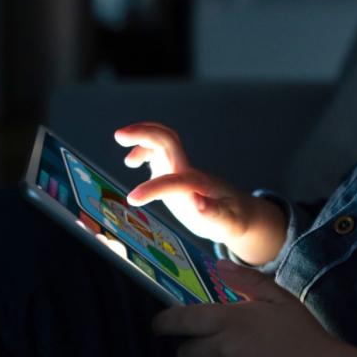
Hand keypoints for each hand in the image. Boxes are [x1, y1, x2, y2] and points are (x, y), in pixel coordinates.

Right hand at [113, 122, 256, 244]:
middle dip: (145, 134)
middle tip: (119, 135)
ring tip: (127, 156)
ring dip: (142, 137)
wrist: (237, 213)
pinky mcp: (173, 174)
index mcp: (199, 184)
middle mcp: (187, 171)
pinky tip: (132, 161)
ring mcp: (180, 170)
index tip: (133, 199)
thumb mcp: (228, 222)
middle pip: (168, 141)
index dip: (153, 188)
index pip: (174, 180)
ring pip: (162, 142)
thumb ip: (214, 213)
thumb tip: (197, 202)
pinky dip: (142, 149)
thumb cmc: (233, 218)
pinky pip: (157, 152)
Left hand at [151, 259, 346, 356]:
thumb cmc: (304, 337)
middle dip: (198, 353)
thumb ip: (247, 281)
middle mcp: (222, 352)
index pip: (182, 320)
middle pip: (185, 356)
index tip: (159, 326)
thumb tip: (218, 266)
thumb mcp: (280, 299)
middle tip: (224, 353)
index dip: (164, 323)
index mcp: (230, 321)